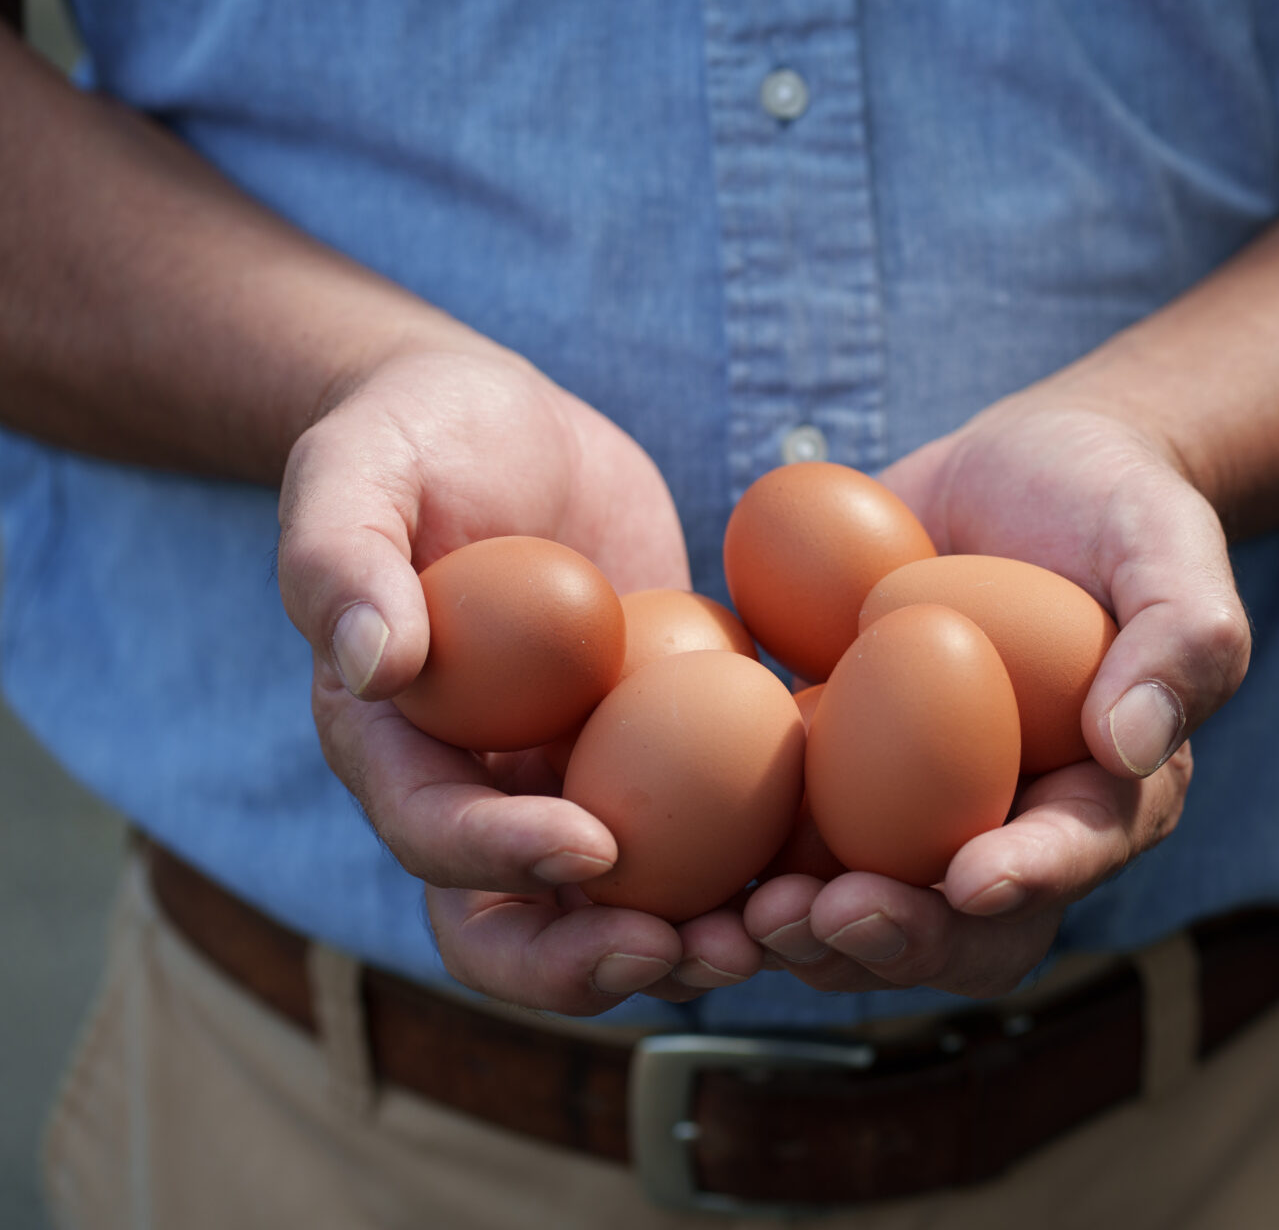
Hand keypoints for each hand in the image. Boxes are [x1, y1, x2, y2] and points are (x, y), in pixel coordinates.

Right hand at [277, 348, 763, 1013]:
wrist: (512, 426)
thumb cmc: (420, 436)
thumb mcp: (358, 464)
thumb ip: (341, 557)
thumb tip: (374, 662)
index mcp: (395, 745)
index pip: (433, 831)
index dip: (502, 858)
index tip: (593, 846)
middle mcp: (480, 790)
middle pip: (522, 921)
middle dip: (597, 960)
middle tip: (693, 952)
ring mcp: (575, 780)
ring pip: (625, 902)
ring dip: (693, 939)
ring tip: (775, 931)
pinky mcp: (661, 755)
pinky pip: (708, 828)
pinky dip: (759, 859)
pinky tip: (831, 860)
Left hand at [734, 395, 1250, 996]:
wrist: (1019, 468)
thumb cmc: (1112, 500)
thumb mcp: (1166, 540)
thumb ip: (1182, 634)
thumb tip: (1132, 744)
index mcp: (1106, 795)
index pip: (1073, 854)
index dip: (1027, 878)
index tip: (970, 877)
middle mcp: (1009, 825)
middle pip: (960, 924)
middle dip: (894, 939)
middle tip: (824, 916)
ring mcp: (913, 811)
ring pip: (863, 909)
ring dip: (802, 932)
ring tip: (742, 916)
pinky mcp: (833, 777)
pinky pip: (784, 839)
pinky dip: (733, 865)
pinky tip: (672, 860)